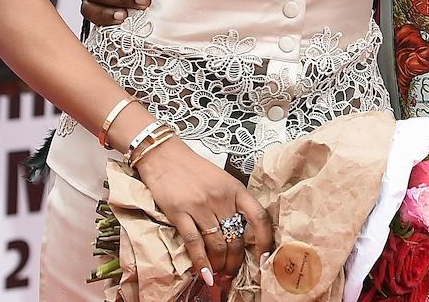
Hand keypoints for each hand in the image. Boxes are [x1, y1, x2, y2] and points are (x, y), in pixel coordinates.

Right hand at [135, 138, 273, 283]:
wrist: (164, 154)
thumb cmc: (193, 169)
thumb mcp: (221, 180)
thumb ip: (231, 203)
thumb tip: (240, 232)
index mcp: (235, 189)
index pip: (258, 217)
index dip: (264, 240)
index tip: (264, 257)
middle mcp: (221, 198)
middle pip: (236, 237)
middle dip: (236, 260)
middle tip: (233, 272)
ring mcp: (200, 206)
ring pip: (217, 244)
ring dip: (220, 264)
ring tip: (220, 274)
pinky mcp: (180, 213)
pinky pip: (194, 243)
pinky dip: (201, 262)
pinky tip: (205, 274)